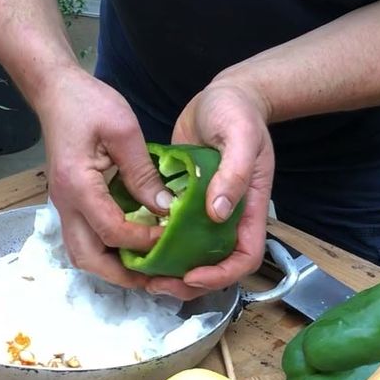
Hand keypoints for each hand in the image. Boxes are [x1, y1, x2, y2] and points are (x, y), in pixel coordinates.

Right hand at [35, 66, 171, 288]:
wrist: (55, 91)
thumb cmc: (88, 103)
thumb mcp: (123, 129)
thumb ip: (142, 172)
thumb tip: (164, 208)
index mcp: (78, 185)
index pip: (111, 231)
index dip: (143, 241)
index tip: (171, 236)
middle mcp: (65, 202)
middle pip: (88, 258)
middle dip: (122, 275)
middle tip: (156, 278)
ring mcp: (63, 204)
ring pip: (82, 253)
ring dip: (112, 267)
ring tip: (146, 269)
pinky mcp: (69, 201)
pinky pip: (84, 238)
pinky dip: (106, 251)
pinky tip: (132, 247)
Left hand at [145, 80, 274, 299]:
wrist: (223, 96)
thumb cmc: (238, 113)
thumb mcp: (242, 137)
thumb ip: (233, 173)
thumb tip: (217, 213)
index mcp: (249, 208)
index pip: (245, 257)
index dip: (221, 275)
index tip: (191, 274)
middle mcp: (227, 216)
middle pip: (215, 266)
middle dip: (187, 283)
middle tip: (155, 283)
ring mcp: (204, 210)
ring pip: (190, 254)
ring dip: (168, 268)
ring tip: (140, 270)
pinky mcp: (183, 200)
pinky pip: (171, 229)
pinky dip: (154, 240)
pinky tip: (131, 241)